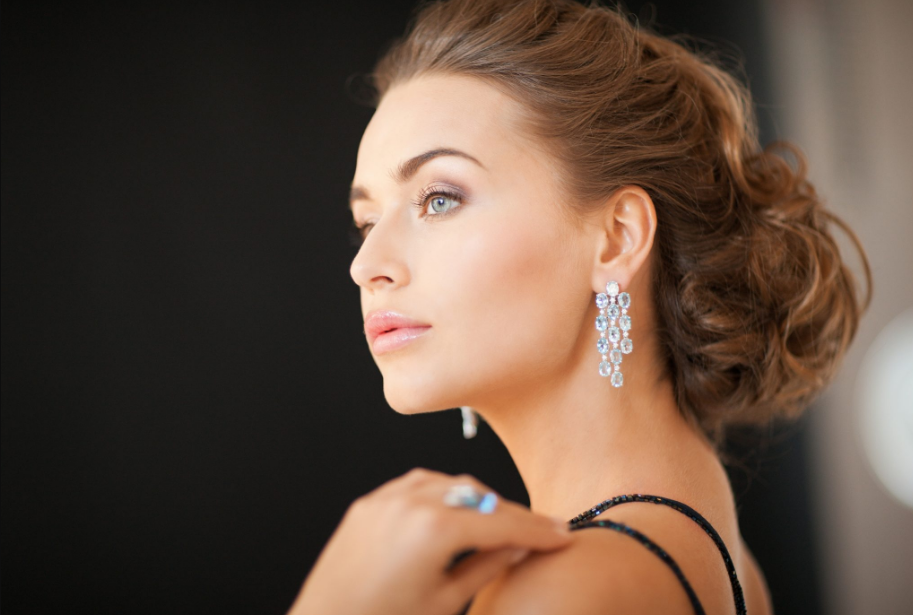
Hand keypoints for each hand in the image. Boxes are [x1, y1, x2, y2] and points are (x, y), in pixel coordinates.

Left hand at [287, 467, 573, 614]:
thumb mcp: (445, 601)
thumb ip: (488, 567)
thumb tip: (520, 548)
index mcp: (433, 531)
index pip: (501, 523)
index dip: (538, 530)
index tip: (562, 535)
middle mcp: (409, 503)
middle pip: (478, 495)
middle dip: (509, 512)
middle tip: (537, 531)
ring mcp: (385, 499)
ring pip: (447, 483)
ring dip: (477, 499)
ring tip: (498, 523)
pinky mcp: (368, 504)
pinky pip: (415, 486)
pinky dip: (442, 494)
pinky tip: (455, 512)